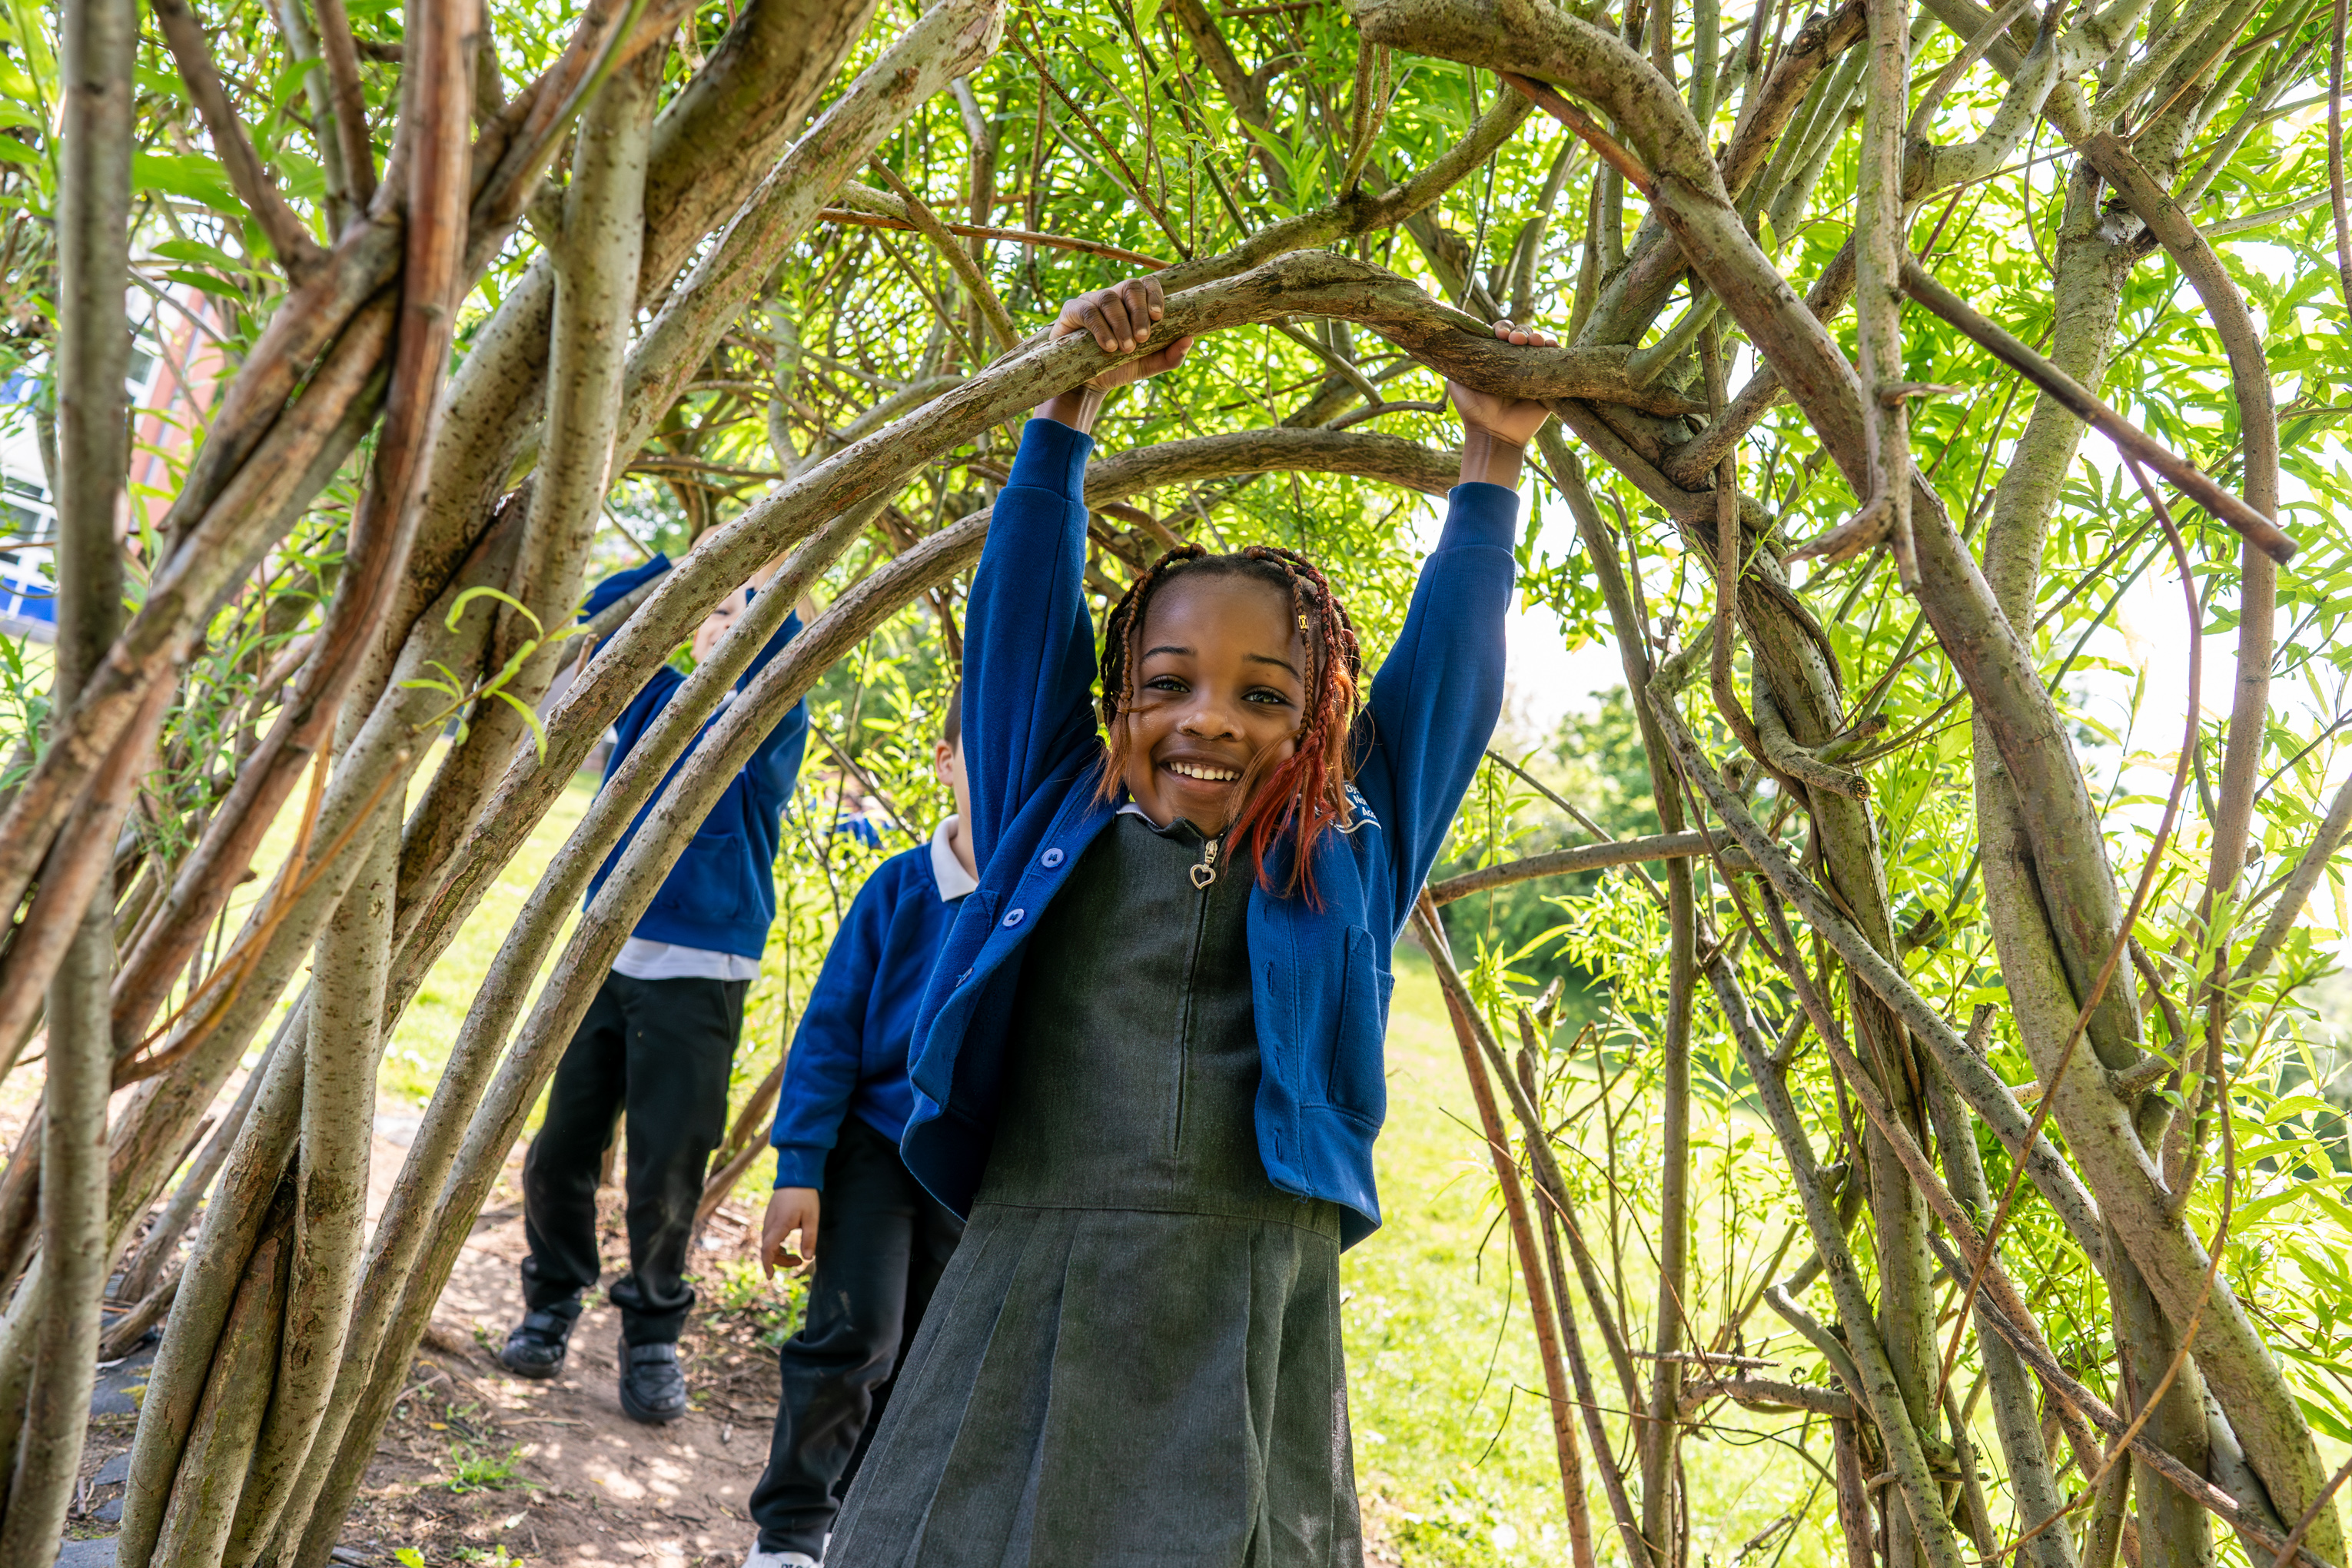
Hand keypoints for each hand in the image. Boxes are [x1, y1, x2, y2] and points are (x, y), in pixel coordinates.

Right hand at [762, 1186, 819, 1278]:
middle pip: (768, 1250)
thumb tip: (807, 1258)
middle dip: (781, 1261)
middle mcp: (770, 1225)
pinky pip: (769, 1239)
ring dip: (779, 1255)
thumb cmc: (805, 1197)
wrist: (795, 1178)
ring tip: (797, 1258)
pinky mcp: (770, 1220)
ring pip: (768, 1245)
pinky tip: (787, 1249)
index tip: (770, 1277)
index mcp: (779, 1225)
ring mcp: (768, 1222)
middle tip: (799, 1262)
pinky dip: (777, 1248)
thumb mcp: (812, 1218)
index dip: (767, 1264)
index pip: (768, 1249)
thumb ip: (809, 1238)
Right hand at [1036, 275, 1196, 431]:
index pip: (1147, 285)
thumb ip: (1170, 356)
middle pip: (1130, 286)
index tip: (1158, 317)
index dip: (1155, 295)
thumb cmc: (1118, 368)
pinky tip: (1109, 346)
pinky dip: (1101, 328)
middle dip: (1139, 311)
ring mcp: (1091, 301)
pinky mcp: (1072, 311)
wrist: (1087, 384)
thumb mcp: (1148, 365)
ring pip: (1109, 299)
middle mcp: (1113, 297)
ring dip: (1121, 324)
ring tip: (1126, 348)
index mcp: (1132, 304)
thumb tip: (1190, 339)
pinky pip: (1088, 312)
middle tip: (1143, 338)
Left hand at [1447, 319, 1560, 448]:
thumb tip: (1457, 340)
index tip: (1500, 335)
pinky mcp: (1548, 382)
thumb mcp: (1457, 383)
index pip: (1502, 333)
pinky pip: (1556, 360)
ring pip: (1540, 344)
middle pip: (1522, 334)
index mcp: (1495, 357)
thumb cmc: (1473, 411)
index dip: (1503, 329)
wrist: (1493, 434)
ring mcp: (1532, 370)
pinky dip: (1556, 349)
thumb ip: (1459, 362)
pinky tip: (1552, 346)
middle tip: (1516, 340)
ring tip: (1534, 342)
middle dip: (1521, 331)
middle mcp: (1515, 361)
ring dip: (1537, 336)